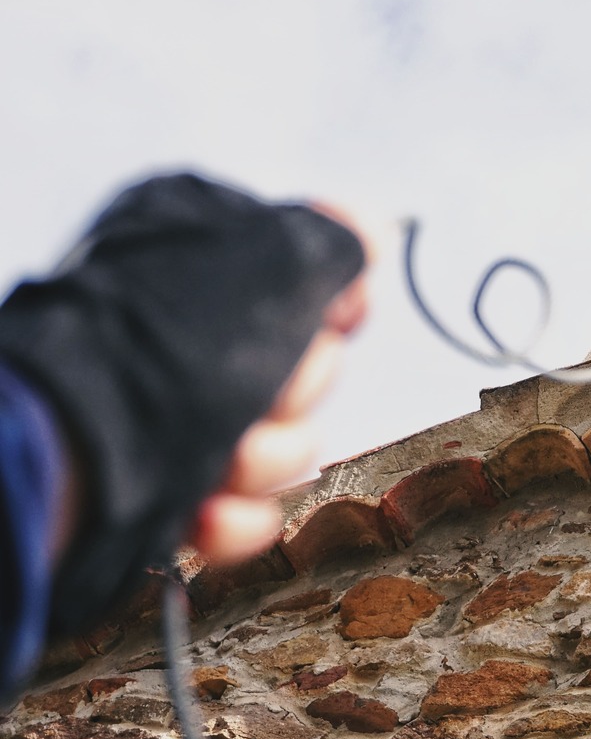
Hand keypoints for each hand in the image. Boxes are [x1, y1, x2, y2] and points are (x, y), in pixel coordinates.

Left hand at [189, 207, 373, 564]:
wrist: (72, 469)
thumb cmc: (168, 354)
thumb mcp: (277, 263)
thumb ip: (338, 240)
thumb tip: (370, 225)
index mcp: (197, 247)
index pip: (306, 267)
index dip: (336, 303)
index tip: (339, 319)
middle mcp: (185, 323)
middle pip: (305, 361)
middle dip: (295, 393)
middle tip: (259, 393)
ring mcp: (174, 406)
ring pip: (283, 438)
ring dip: (265, 458)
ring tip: (221, 461)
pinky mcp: (168, 480)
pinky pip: (245, 501)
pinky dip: (233, 513)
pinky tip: (204, 507)